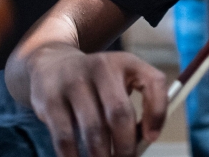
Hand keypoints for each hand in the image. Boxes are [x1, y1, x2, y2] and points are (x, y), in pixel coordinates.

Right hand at [27, 45, 166, 156]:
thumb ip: (141, 103)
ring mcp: (74, 82)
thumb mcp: (123, 80)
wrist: (54, 64)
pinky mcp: (50, 100)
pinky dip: (74, 156)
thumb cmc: (99, 81)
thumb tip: (146, 140)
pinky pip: (65, 137)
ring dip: (101, 155)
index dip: (157, 112)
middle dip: (125, 145)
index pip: (153, 81)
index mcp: (127, 62)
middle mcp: (101, 68)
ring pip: (93, 129)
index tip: (152, 137)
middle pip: (119, 113)